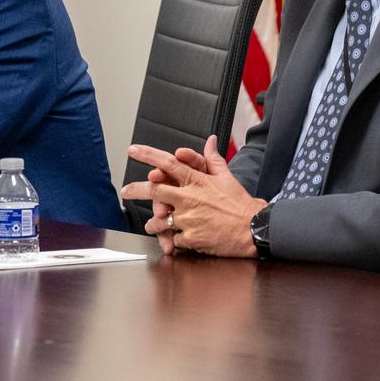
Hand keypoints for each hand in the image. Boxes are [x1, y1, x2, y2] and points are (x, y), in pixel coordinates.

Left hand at [121, 135, 265, 257]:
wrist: (255, 229)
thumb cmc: (241, 204)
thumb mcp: (227, 177)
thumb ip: (213, 159)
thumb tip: (210, 140)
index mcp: (197, 181)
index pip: (167, 162)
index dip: (147, 154)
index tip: (132, 150)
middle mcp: (189, 198)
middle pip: (154, 190)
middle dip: (136, 190)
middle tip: (125, 191)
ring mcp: (189, 219)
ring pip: (160, 219)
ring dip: (153, 222)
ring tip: (150, 223)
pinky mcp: (192, 238)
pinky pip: (174, 238)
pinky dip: (173, 239)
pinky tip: (174, 240)